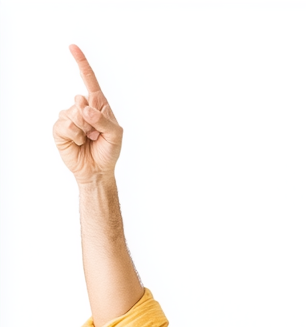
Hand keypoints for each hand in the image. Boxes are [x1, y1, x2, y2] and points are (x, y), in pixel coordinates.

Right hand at [53, 44, 122, 184]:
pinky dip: (75, 135)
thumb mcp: (115, 135)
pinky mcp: (60, 129)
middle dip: (91, 119)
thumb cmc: (108, 151)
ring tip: (88, 140)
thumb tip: (84, 108)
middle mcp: (82, 107)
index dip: (81, 63)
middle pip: (80, 100)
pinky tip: (79, 143)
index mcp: (98, 104)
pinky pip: (65, 125)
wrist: (97, 171)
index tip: (72, 47)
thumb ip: (103, 120)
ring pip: (73, 113)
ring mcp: (70, 117)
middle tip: (96, 134)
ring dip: (84, 130)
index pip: (89, 79)